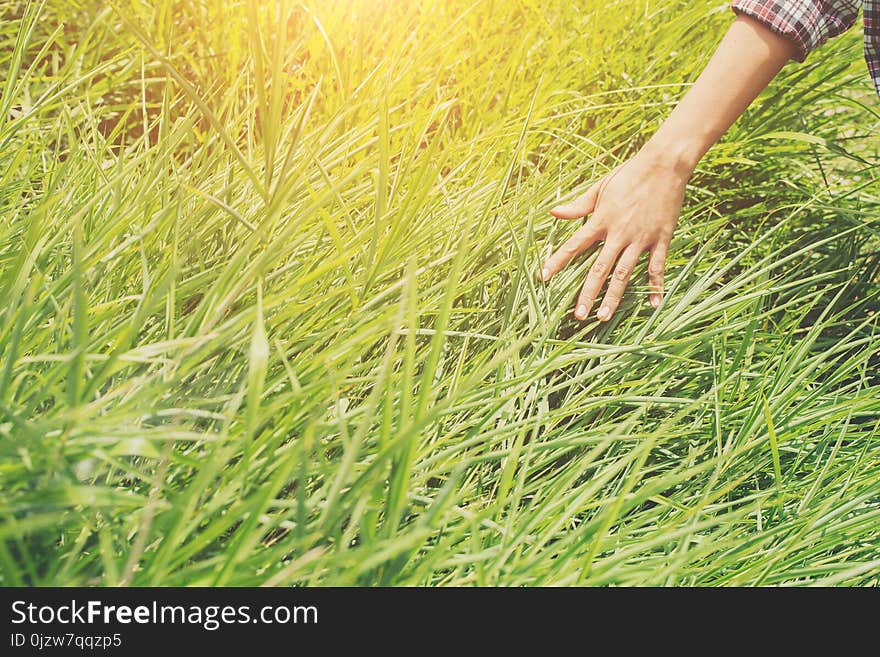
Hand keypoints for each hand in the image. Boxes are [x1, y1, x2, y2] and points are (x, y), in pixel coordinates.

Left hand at [540, 148, 690, 320]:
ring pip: (624, 273)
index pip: (574, 245)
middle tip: (578, 315)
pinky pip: (657, 267)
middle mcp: (619, 233)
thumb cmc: (629, 174)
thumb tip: (553, 213)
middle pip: (599, 268)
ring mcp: (641, 238)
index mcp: (601, 220)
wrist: (664, 164)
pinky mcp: (661, 239)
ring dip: (614, 297)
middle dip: (588, 293)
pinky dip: (656, 286)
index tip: (543, 278)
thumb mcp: (600, 188)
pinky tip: (653, 305)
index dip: (557, 262)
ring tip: (604, 317)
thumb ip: (578, 206)